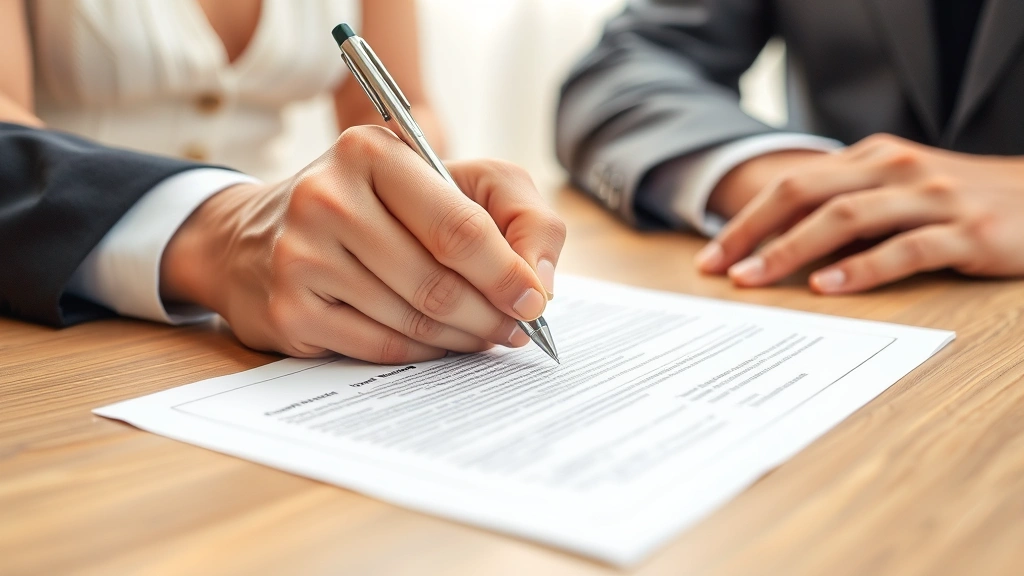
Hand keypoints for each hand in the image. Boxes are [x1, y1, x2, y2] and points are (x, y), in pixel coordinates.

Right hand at [161, 126, 565, 362]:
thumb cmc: (375, 206)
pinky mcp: (289, 309)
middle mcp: (328, 197)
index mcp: (372, 152)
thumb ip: (516, 212)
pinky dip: (423, 352)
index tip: (536, 302)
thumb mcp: (449, 181)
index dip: (507, 273)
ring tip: (482, 334)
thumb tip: (541, 283)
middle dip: (490, 314)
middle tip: (516, 329)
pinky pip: (381, 347)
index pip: (459, 227)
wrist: (258, 236)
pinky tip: (439, 343)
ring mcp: (302, 255)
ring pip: (413, 319)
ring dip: (461, 337)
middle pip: (437, 282)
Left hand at [696, 133, 1023, 292]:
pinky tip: (827, 287)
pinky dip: (861, 268)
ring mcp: (934, 196)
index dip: (745, 220)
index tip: (710, 256)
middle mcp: (897, 167)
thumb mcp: (899, 194)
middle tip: (717, 268)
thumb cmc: (961, 202)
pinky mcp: (968, 230)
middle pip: (805, 193)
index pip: (793, 184)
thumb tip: (779, 248)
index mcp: (874, 157)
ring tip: (755, 279)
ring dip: (791, 250)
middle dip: (752, 231)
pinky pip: (905, 248)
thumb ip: (848, 210)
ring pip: (846, 217)